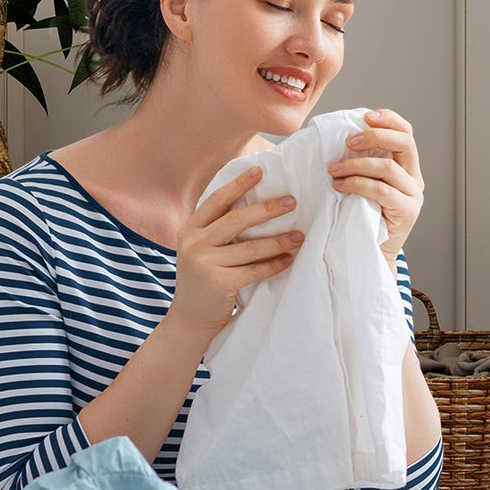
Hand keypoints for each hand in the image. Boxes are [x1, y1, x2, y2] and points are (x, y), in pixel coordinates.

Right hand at [167, 166, 303, 341]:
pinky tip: (289, 260)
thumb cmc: (204, 279)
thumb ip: (218, 230)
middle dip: (267, 209)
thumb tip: (257, 206)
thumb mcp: (201, 250)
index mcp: (190, 230)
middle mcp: (194, 244)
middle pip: (236, 220)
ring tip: (300, 235)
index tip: (259, 170)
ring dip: (279, 240)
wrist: (189, 319)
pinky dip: (275, 265)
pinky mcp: (219, 283)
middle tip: (292, 201)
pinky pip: (255, 270)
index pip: (216, 201)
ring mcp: (204, 264)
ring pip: (250, 247)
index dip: (238, 185)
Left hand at [327, 108, 424, 267]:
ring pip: (389, 167)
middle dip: (375, 136)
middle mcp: (414, 178)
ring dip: (356, 165)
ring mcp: (412, 195)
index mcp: (406, 166)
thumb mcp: (362, 182)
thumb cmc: (360, 215)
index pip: (406, 132)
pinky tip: (340, 186)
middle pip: (405, 143)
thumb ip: (360, 161)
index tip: (365, 116)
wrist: (370, 252)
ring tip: (333, 170)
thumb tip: (336, 135)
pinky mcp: (406, 212)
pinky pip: (382, 190)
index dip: (389, 120)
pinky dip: (358, 184)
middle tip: (347, 142)